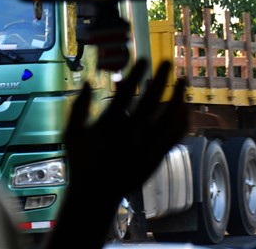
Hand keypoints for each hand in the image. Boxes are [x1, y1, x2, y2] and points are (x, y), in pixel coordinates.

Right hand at [64, 58, 188, 196]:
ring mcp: (146, 145)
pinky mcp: (157, 156)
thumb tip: (86, 82)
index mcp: (109, 124)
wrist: (96, 194)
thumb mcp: (72, 134)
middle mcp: (130, 133)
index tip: (144, 60)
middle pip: (151, 100)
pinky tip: (184, 108)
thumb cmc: (83, 162)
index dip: (137, 74)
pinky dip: (182, 119)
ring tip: (182, 81)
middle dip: (160, 78)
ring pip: (169, 117)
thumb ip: (78, 107)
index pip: (126, 92)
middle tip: (167, 62)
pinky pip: (175, 135)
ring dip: (178, 96)